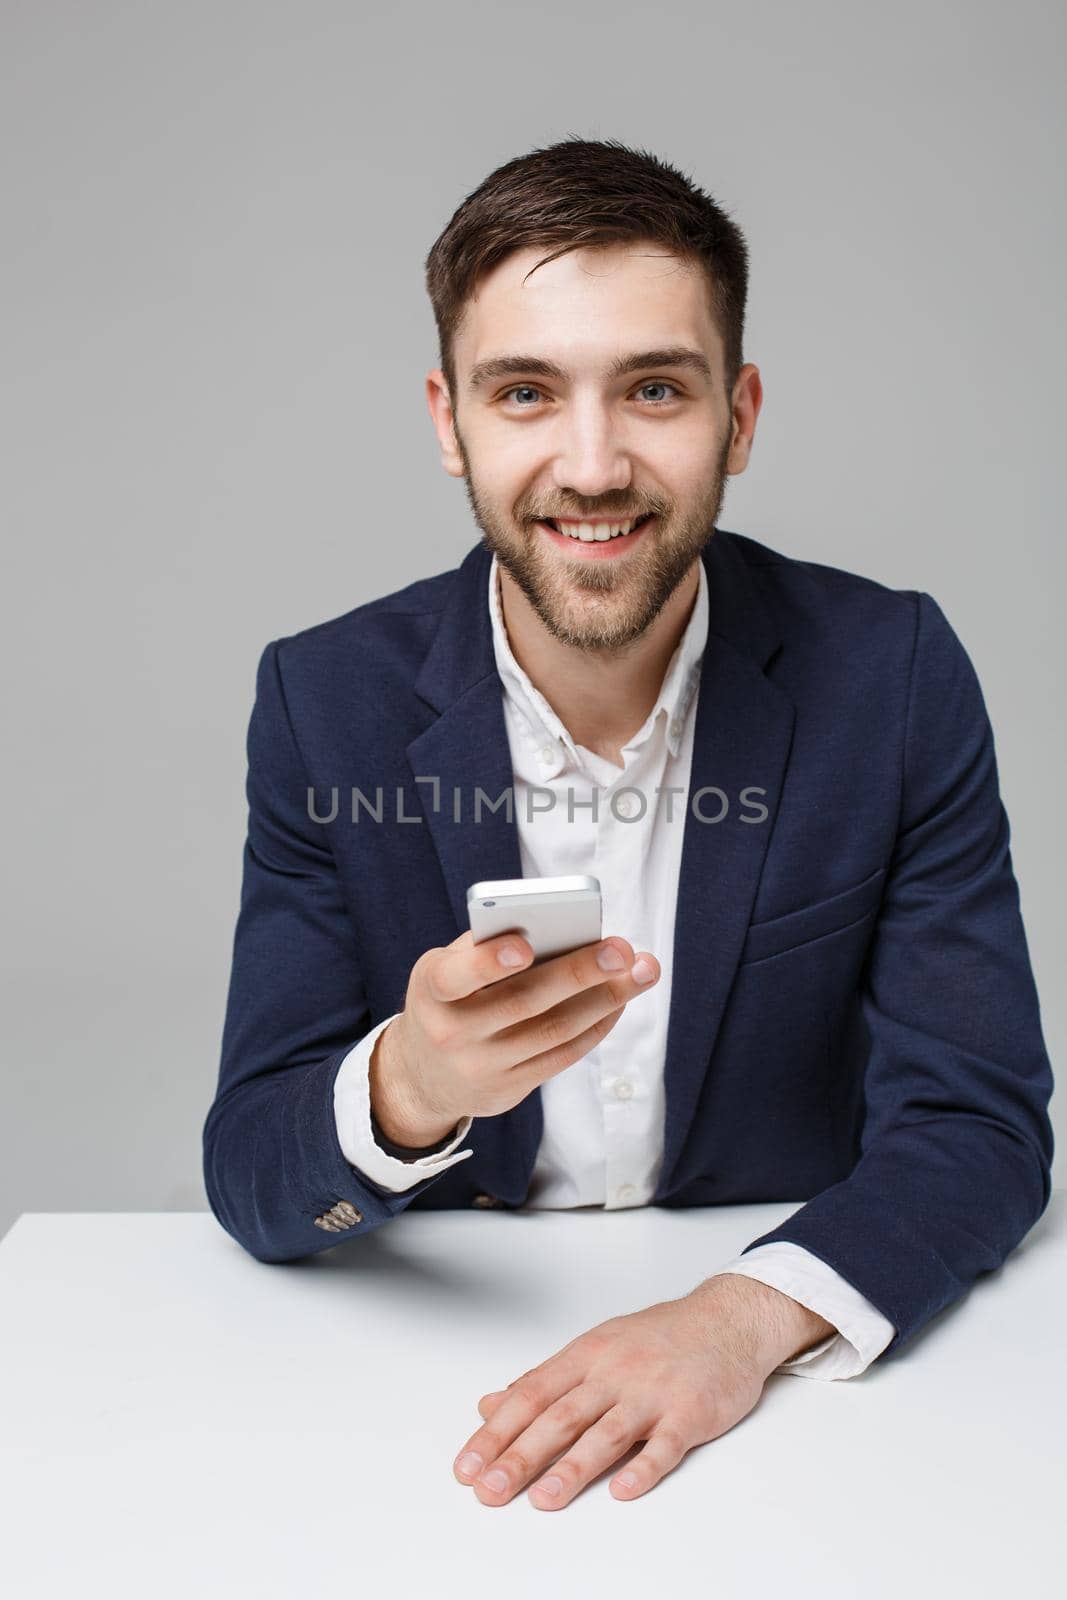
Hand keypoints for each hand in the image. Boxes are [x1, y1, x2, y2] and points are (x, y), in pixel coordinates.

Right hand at [380, 927, 660, 1133]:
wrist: (424, 1075)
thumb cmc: (448, 998)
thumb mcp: (446, 968)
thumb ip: (487, 946)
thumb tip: (559, 928)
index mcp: (432, 990)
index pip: (456, 976)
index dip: (488, 962)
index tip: (524, 946)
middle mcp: (452, 1033)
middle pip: (524, 1002)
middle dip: (579, 973)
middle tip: (621, 948)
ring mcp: (482, 1067)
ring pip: (554, 1031)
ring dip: (605, 999)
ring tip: (642, 971)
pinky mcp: (509, 1089)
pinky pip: (563, 1055)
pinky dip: (597, 1024)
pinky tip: (620, 999)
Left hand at [452, 1279, 778, 1510]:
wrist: (726, 1320)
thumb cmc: (658, 1338)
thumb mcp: (594, 1348)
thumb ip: (544, 1380)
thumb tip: (490, 1406)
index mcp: (586, 1356)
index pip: (530, 1396)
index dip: (496, 1433)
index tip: (468, 1466)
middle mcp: (614, 1372)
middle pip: (561, 1416)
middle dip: (521, 1455)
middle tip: (490, 1489)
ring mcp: (653, 1392)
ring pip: (607, 1432)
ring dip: (573, 1468)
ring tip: (543, 1499)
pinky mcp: (690, 1412)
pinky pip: (666, 1444)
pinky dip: (645, 1467)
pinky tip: (624, 1490)